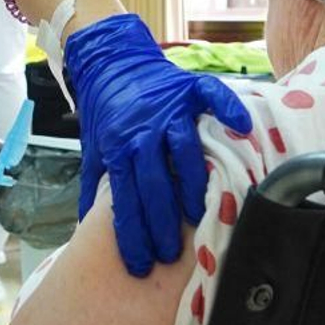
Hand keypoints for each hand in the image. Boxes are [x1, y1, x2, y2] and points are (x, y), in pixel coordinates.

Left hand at [63, 14, 251, 275]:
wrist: (111, 61)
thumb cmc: (105, 110)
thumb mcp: (93, 146)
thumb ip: (94, 183)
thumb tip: (84, 224)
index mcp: (117, 146)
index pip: (123, 199)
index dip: (130, 233)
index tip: (139, 263)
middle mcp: (142, 130)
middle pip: (152, 183)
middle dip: (160, 223)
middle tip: (170, 255)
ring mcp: (167, 109)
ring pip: (182, 150)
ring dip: (189, 184)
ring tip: (197, 216)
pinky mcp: (187, 88)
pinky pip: (211, 97)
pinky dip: (227, 108)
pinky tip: (241, 126)